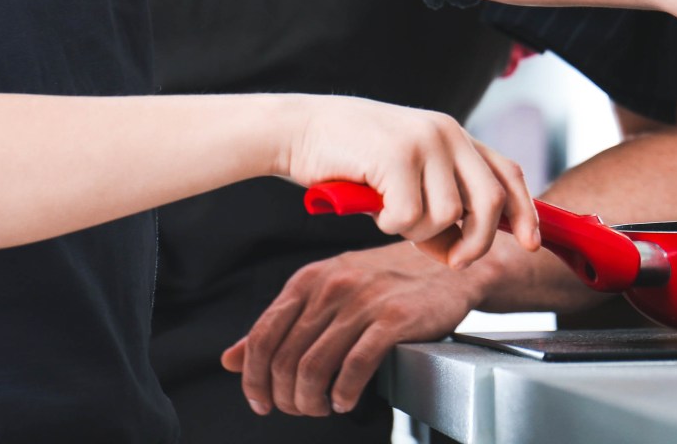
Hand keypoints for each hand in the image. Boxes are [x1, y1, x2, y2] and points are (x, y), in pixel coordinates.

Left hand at [222, 243, 482, 416]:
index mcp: (309, 279)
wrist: (446, 265)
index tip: (260, 402)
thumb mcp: (326, 293)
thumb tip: (230, 359)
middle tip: (300, 409)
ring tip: (323, 408)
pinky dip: (344, 394)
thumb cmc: (386, 282)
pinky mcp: (395, 318)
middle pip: (286, 357)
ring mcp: (363, 301)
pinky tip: (346, 400)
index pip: (263, 335)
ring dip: (311, 401)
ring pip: (314, 366)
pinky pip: (354, 367)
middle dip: (286, 397)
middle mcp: (332, 286)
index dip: (254, 377)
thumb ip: (280, 325)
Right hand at [279, 97, 538, 266]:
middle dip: (478, 242)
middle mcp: (447, 132)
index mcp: (454, 135)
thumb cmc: (350, 158)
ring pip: (448, 215)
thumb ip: (439, 202)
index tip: (532, 243)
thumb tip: (464, 248)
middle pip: (490, 201)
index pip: (508, 173)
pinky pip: (409, 217)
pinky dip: (391, 226)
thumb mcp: (406, 176)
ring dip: (418, 232)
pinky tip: (372, 209)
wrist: (299, 129)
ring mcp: (423, 141)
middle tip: (453, 260)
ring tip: (390, 215)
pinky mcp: (396, 155)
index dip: (526, 212)